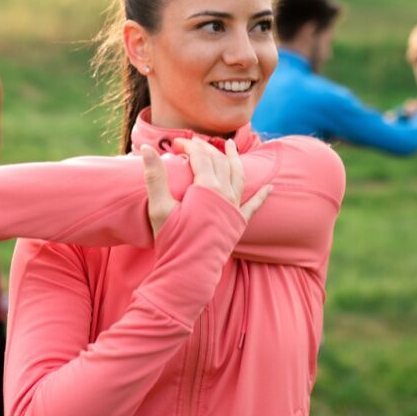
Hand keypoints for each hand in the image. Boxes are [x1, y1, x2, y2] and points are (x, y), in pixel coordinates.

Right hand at [146, 138, 271, 233]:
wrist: (189, 272)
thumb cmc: (172, 240)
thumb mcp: (159, 207)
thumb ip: (154, 176)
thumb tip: (146, 148)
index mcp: (207, 188)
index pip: (200, 156)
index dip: (188, 146)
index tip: (174, 143)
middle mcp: (225, 194)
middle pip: (219, 162)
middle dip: (205, 149)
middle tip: (192, 145)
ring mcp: (234, 208)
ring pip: (238, 176)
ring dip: (235, 159)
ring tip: (231, 146)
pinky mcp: (239, 224)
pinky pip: (254, 205)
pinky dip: (262, 195)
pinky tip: (270, 187)